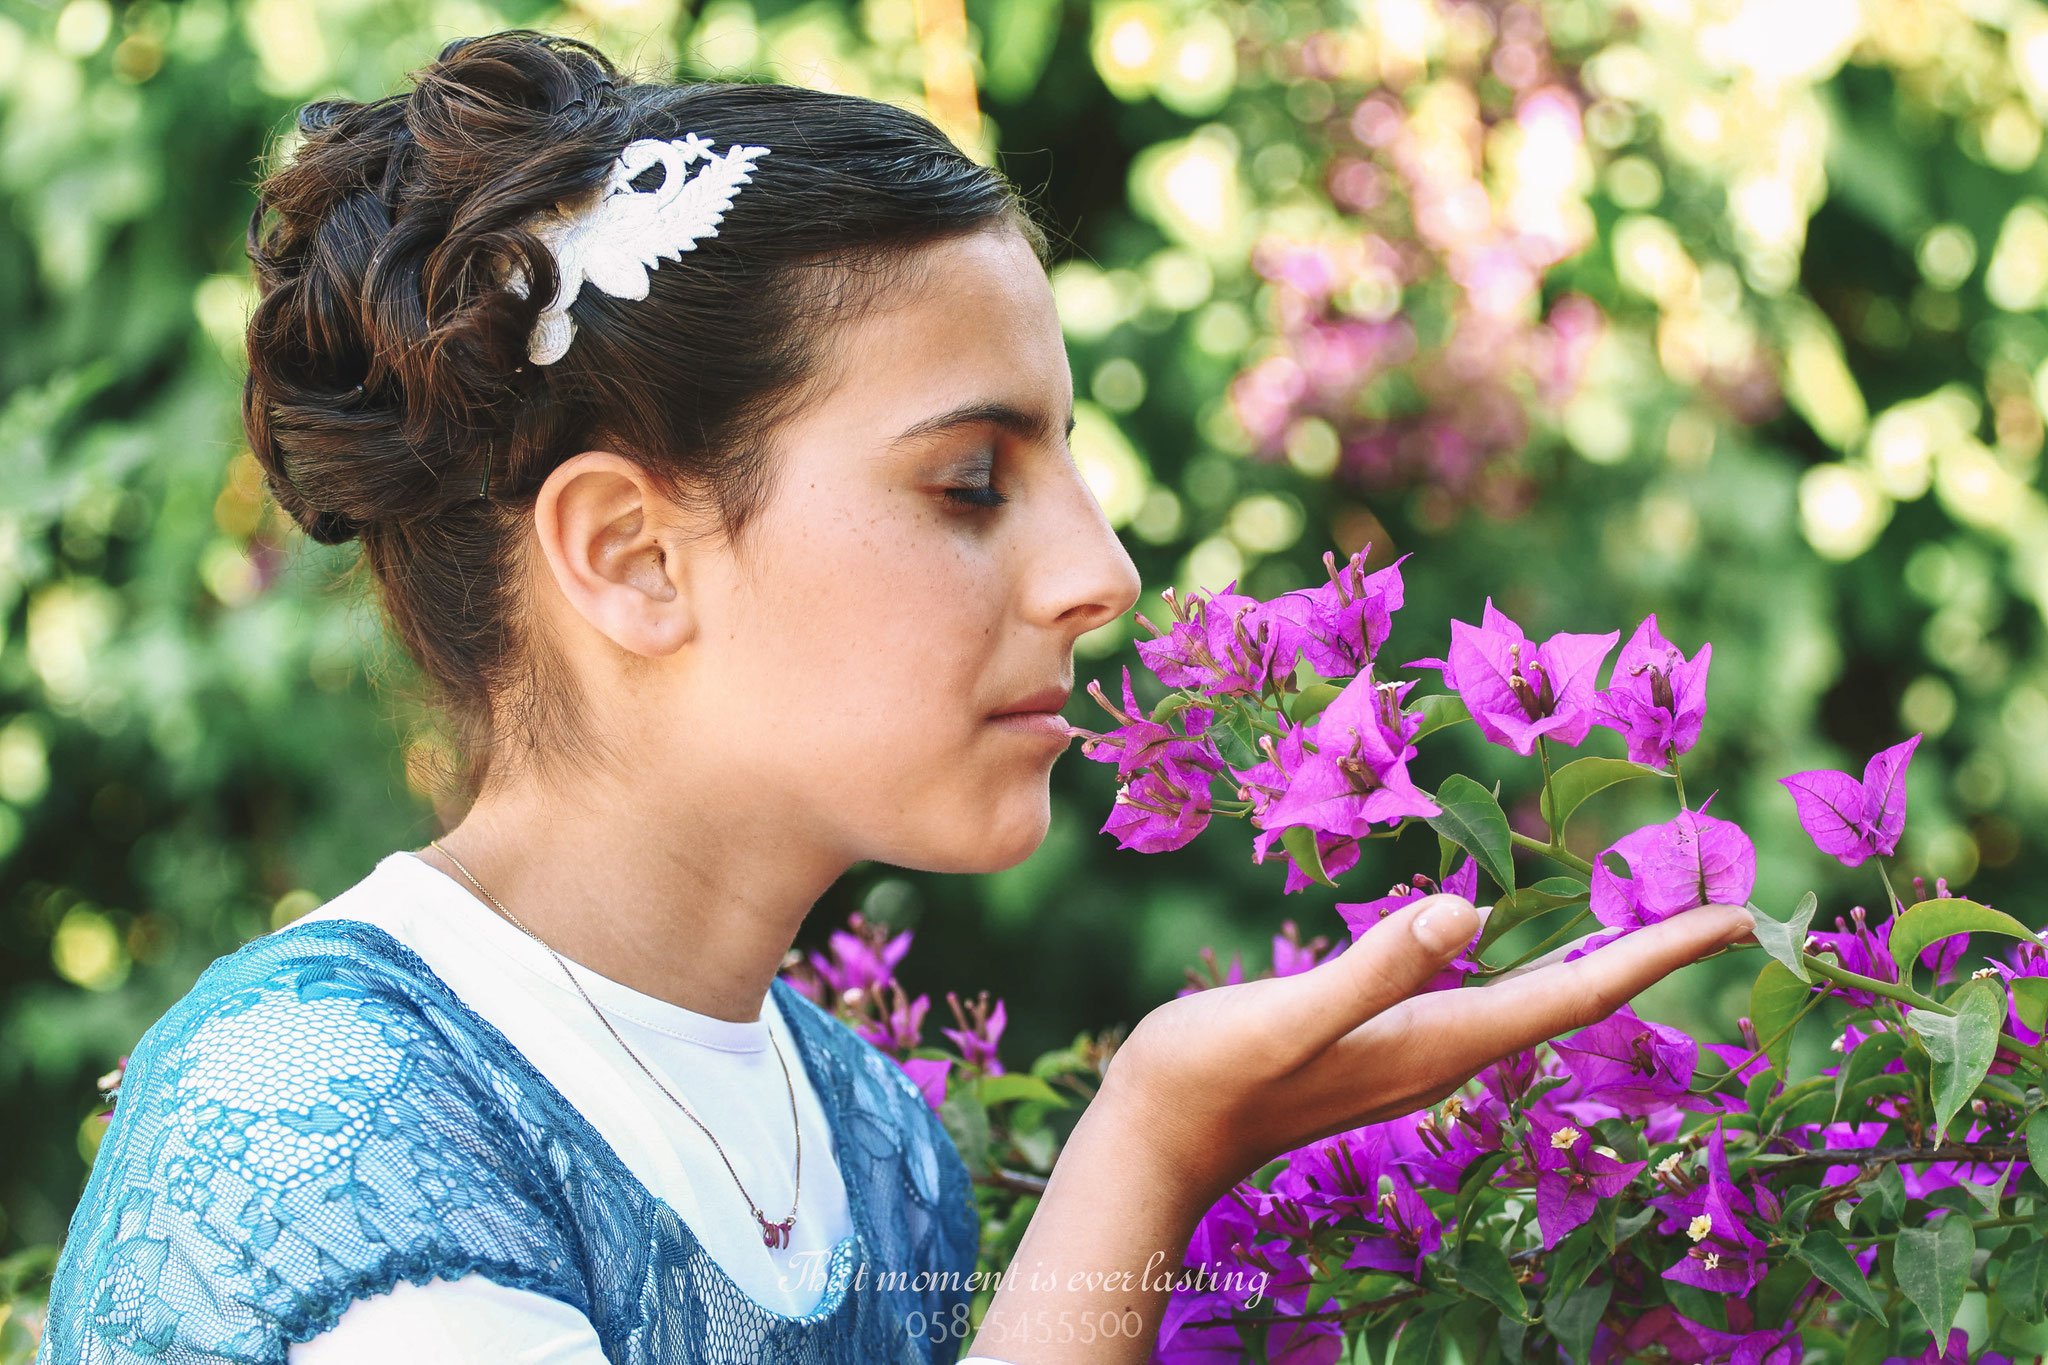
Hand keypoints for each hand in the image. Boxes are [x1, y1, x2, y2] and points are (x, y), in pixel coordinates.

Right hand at [1098, 894, 1755, 1211]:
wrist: (1156, 1137)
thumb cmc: (1211, 1073)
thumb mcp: (1290, 1014)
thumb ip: (1374, 968)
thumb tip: (1466, 912)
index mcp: (1440, 1039)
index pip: (1578, 993)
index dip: (1661, 951)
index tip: (1740, 915)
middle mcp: (1446, 1052)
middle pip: (1576, 1000)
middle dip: (1652, 952)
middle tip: (1725, 904)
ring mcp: (1416, 1054)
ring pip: (1535, 1000)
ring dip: (1598, 958)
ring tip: (1649, 911)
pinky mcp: (1383, 1046)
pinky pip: (1486, 998)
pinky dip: (1529, 963)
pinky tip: (1518, 940)